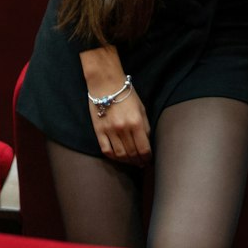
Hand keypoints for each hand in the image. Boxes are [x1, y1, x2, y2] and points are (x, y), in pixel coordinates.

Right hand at [81, 46, 152, 164]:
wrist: (106, 84)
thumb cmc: (126, 95)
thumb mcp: (141, 109)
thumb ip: (145, 127)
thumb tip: (147, 144)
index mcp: (136, 123)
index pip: (144, 149)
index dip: (147, 158)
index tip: (149, 160)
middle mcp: (123, 129)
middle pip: (132, 153)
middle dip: (138, 161)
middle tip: (141, 163)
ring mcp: (110, 131)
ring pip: (120, 155)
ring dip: (127, 161)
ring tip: (131, 162)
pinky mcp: (99, 131)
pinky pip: (106, 150)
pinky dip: (113, 157)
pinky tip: (118, 157)